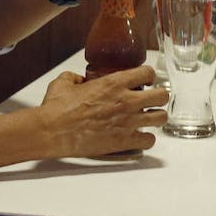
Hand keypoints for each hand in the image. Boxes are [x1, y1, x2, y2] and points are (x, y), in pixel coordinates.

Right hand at [36, 65, 168, 157]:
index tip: (144, 80)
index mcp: (114, 83)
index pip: (148, 72)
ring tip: (148, 118)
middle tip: (151, 99)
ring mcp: (128, 122)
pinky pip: (149, 141)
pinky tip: (138, 136)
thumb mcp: (64, 82)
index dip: (148, 75)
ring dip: (156, 117)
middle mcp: (126, 101)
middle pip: (162, 95)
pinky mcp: (124, 142)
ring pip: (161, 118)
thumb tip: (79, 80)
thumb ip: (75, 77)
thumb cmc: (57, 108)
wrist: (52, 131)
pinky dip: (146, 139)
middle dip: (159, 96)